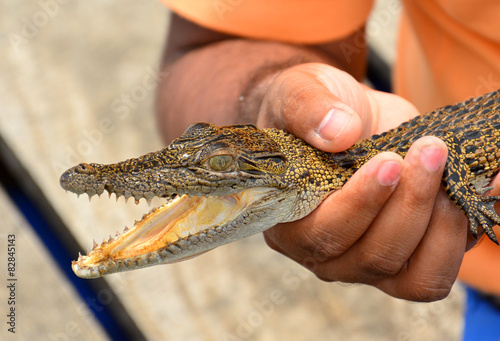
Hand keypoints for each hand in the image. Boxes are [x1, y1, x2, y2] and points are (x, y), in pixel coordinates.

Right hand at [258, 63, 470, 301]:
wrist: (343, 114)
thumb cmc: (314, 111)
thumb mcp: (298, 94)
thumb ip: (309, 110)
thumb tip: (339, 132)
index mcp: (291, 223)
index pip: (324, 235)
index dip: (360, 205)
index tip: (388, 160)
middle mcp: (329, 253)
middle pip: (376, 257)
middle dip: (410, 205)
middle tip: (428, 151)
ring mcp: (372, 259)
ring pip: (417, 276)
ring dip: (441, 224)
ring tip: (445, 168)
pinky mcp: (410, 254)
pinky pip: (443, 265)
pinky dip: (467, 233)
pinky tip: (478, 187)